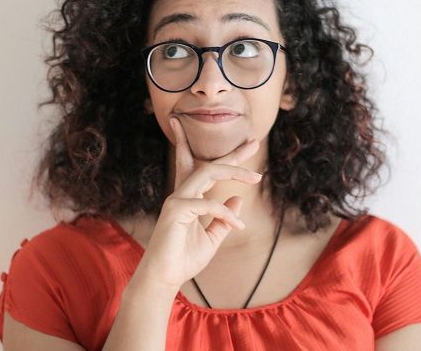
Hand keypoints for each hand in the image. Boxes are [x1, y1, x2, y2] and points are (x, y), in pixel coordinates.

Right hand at [133, 116, 261, 291]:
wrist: (164, 278)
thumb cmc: (184, 259)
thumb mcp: (212, 238)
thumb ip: (223, 219)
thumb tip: (238, 198)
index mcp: (189, 199)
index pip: (207, 172)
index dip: (227, 160)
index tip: (249, 148)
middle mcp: (182, 194)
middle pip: (209, 165)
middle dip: (232, 154)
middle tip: (254, 144)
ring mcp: (177, 200)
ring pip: (207, 173)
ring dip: (233, 172)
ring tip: (256, 177)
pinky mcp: (175, 210)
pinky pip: (208, 204)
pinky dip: (226, 214)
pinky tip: (238, 226)